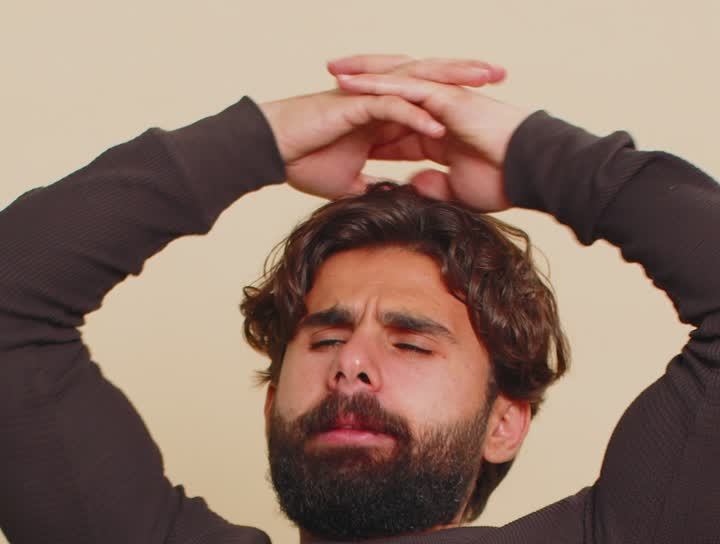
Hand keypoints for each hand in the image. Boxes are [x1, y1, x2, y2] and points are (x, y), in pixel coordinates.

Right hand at [259, 59, 505, 200]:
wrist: (272, 151)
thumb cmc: (303, 162)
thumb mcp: (348, 183)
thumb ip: (372, 187)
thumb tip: (390, 202)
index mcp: (384, 114)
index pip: (430, 104)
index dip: (460, 105)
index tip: (488, 110)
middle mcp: (380, 98)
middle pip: (432, 84)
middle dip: (466, 80)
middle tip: (501, 77)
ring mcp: (368, 97)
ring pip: (417, 86)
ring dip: (449, 88)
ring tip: (481, 89)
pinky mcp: (353, 103)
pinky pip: (390, 107)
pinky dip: (414, 117)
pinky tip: (437, 128)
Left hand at [328, 54, 532, 211]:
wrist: (527, 170)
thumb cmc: (501, 181)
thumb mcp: (456, 189)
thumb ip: (433, 184)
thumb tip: (412, 184)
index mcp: (439, 127)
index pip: (398, 115)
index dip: (370, 113)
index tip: (342, 116)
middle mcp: (439, 106)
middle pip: (393, 87)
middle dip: (361, 82)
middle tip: (329, 75)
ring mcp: (444, 98)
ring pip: (397, 80)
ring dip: (364, 75)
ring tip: (333, 70)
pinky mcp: (448, 98)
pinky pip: (408, 87)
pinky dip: (381, 84)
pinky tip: (355, 83)